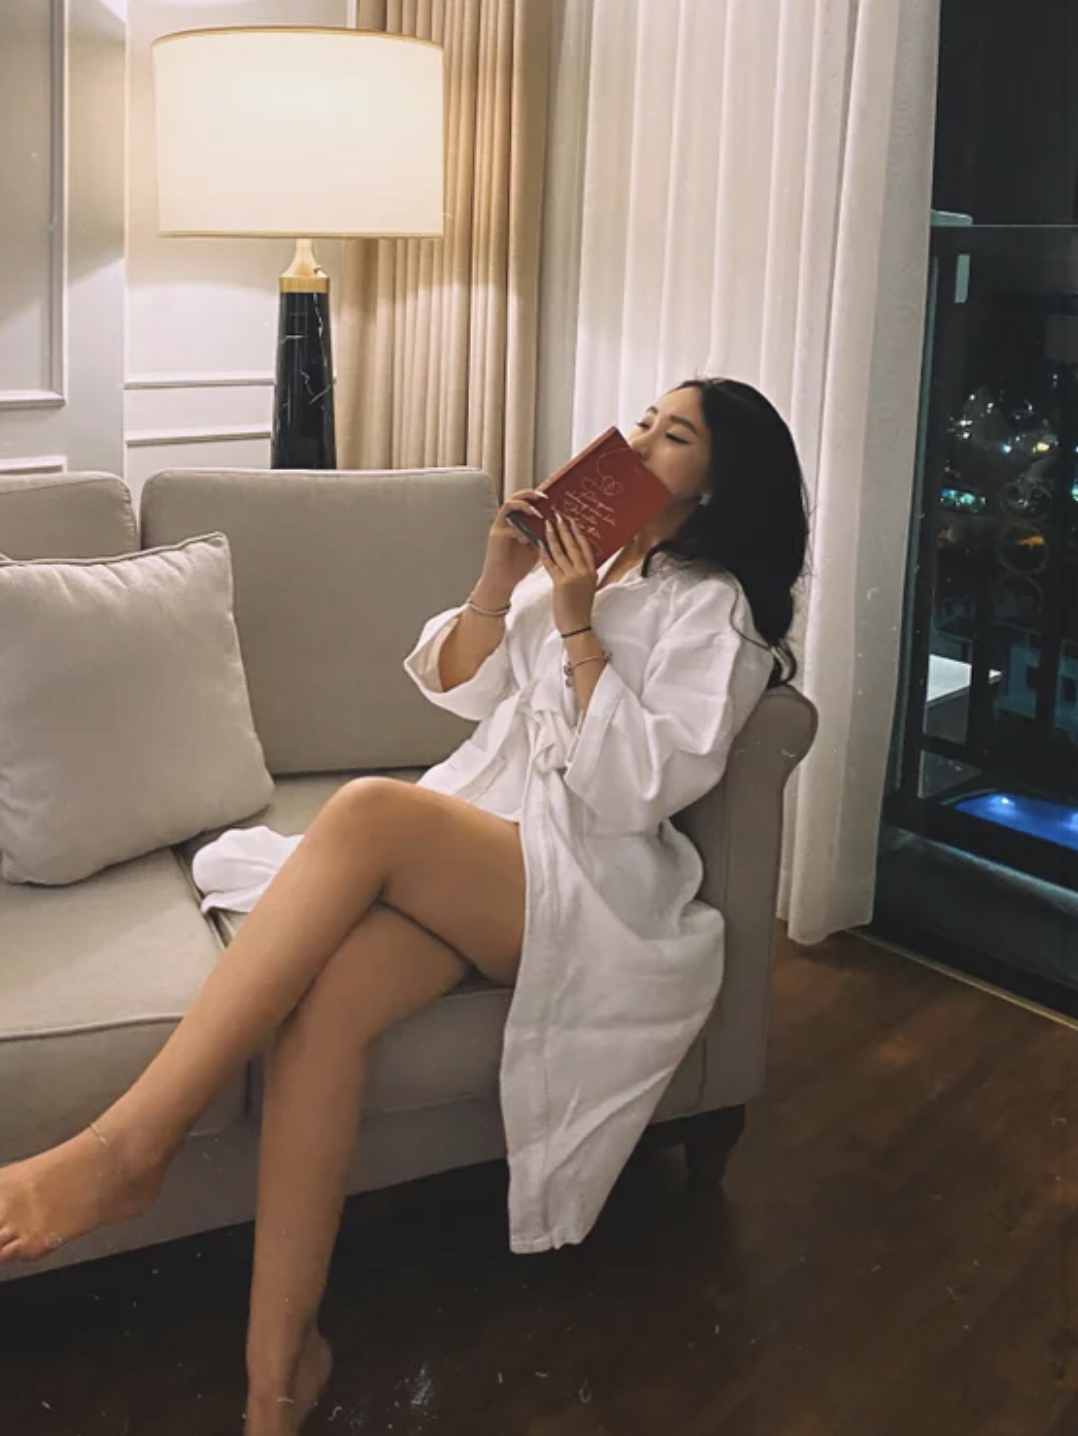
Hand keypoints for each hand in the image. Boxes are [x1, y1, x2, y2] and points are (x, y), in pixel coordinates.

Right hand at [476, 489, 550, 602]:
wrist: (503, 581)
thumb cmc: (518, 565)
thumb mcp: (536, 546)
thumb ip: (543, 535)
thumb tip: (559, 526)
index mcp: (516, 521)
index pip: (525, 501)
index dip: (536, 495)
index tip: (550, 494)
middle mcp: (507, 520)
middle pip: (516, 497)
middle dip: (530, 494)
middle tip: (544, 497)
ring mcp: (500, 526)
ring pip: (508, 505)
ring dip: (523, 505)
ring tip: (536, 512)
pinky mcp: (496, 535)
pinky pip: (508, 525)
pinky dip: (520, 529)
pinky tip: (527, 537)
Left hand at [540, 512, 597, 633]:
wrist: (577, 626)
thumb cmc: (580, 609)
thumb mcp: (587, 588)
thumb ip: (583, 574)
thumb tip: (577, 562)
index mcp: (592, 572)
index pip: (585, 547)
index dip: (578, 533)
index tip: (573, 522)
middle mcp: (584, 572)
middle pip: (573, 546)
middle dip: (564, 529)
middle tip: (558, 516)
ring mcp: (573, 577)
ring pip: (561, 552)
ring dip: (553, 537)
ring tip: (547, 525)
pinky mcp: (561, 584)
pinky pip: (551, 564)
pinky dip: (544, 553)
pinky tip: (539, 544)